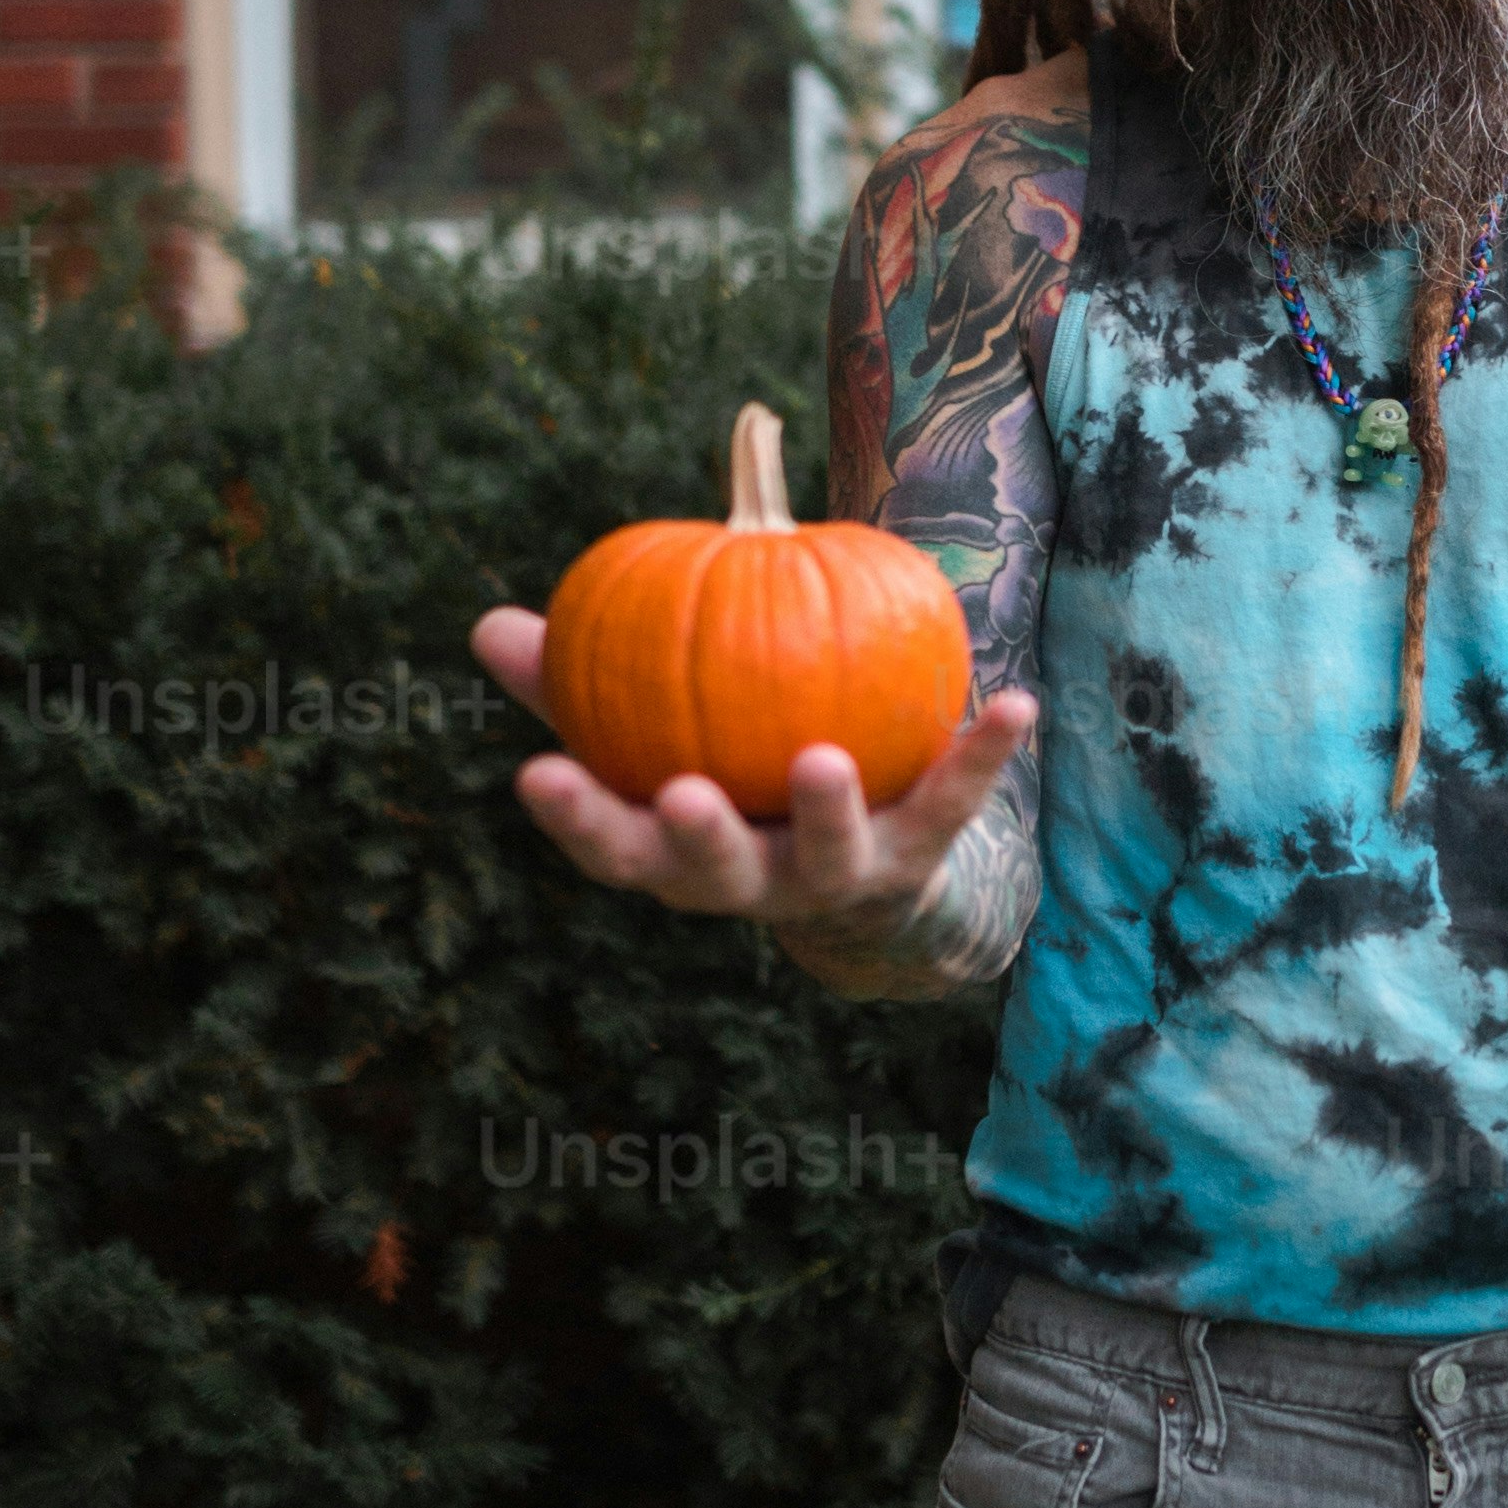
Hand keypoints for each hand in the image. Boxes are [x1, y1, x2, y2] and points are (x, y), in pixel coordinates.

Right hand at [473, 607, 1036, 930]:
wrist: (860, 871)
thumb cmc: (727, 776)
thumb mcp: (652, 731)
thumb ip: (582, 681)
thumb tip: (491, 625)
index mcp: (677, 857)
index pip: (612, 848)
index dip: (577, 820)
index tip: (539, 774)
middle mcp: (754, 882)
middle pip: (714, 873)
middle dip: (696, 841)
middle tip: (683, 795)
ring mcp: (838, 874)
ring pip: (830, 855)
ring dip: (826, 811)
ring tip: (822, 760)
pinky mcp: (919, 855)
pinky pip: (954, 800)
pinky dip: (982, 752)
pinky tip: (1016, 700)